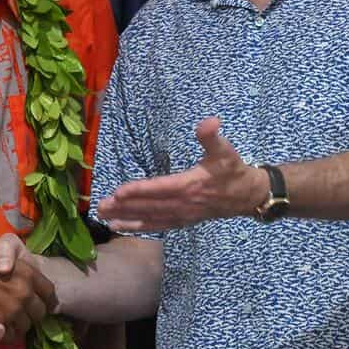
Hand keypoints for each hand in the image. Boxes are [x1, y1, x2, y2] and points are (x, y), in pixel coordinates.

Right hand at [0, 232, 53, 343]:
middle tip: (25, 312)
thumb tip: (8, 264)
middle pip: (39, 313)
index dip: (49, 298)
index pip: (49, 292)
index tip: (47, 302)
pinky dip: (5, 334)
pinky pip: (8, 335)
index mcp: (27, 272)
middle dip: (33, 314)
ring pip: (24, 327)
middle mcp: (23, 293)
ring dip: (18, 325)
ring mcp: (11, 310)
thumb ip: (6, 248)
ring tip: (10, 319)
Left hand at [98, 117, 260, 232]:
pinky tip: (121, 227)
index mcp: (190, 185)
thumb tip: (209, 122)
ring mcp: (182, 215)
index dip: (139, 190)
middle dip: (124, 207)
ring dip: (126, 218)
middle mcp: (183, 204)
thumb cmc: (233, 170)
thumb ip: (212, 137)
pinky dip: (139, 227)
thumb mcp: (225, 150)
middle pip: (149, 206)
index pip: (159, 188)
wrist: (248, 196)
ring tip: (104, 218)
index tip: (118, 192)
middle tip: (100, 206)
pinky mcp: (182, 221)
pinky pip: (157, 226)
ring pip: (150, 218)